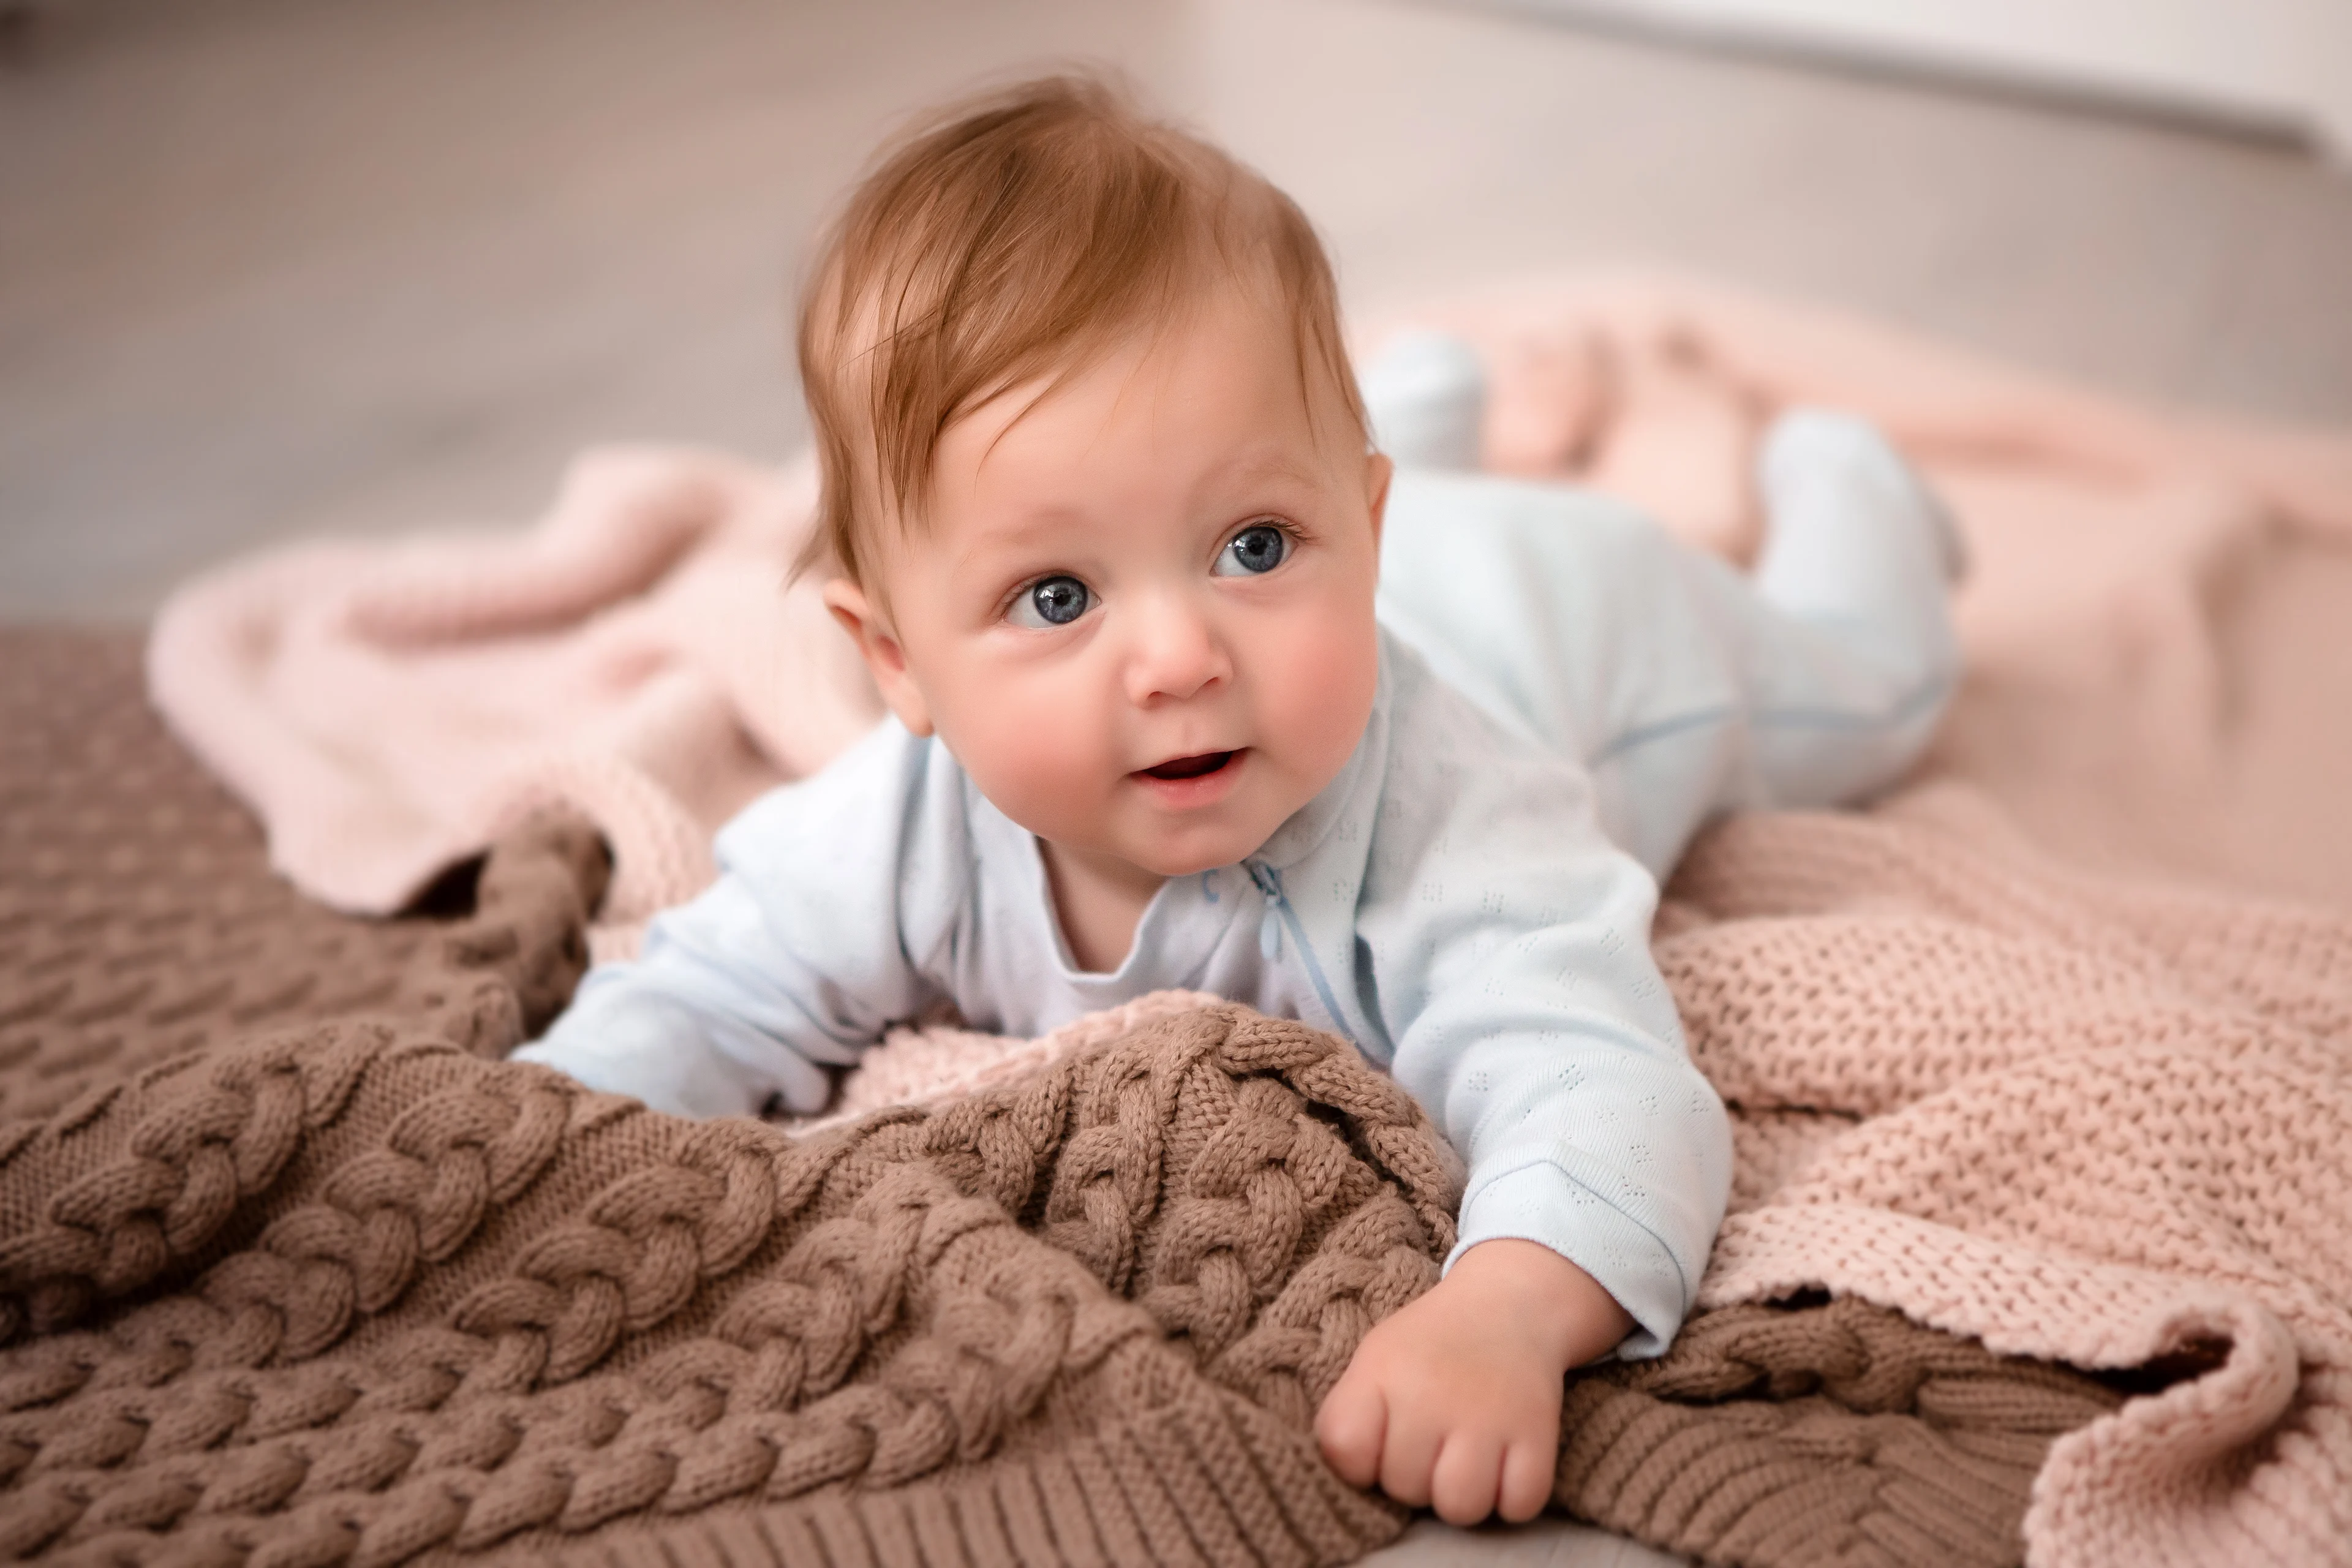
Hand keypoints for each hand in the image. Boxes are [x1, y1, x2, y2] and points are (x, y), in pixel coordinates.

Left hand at [1313, 1239, 1633, 1524]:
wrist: (1510, 1305)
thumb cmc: (1431, 1347)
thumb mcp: (1375, 1360)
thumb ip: (1351, 1415)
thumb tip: (1348, 1480)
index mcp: (1381, 1373)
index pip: (1345, 1452)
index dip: (1362, 1463)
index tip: (1382, 1442)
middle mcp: (1430, 1394)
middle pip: (1404, 1489)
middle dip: (1416, 1478)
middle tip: (1434, 1442)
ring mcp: (1486, 1416)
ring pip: (1460, 1508)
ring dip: (1464, 1496)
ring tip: (1466, 1461)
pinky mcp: (1538, 1434)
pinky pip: (1519, 1506)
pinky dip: (1515, 1497)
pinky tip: (1506, 1465)